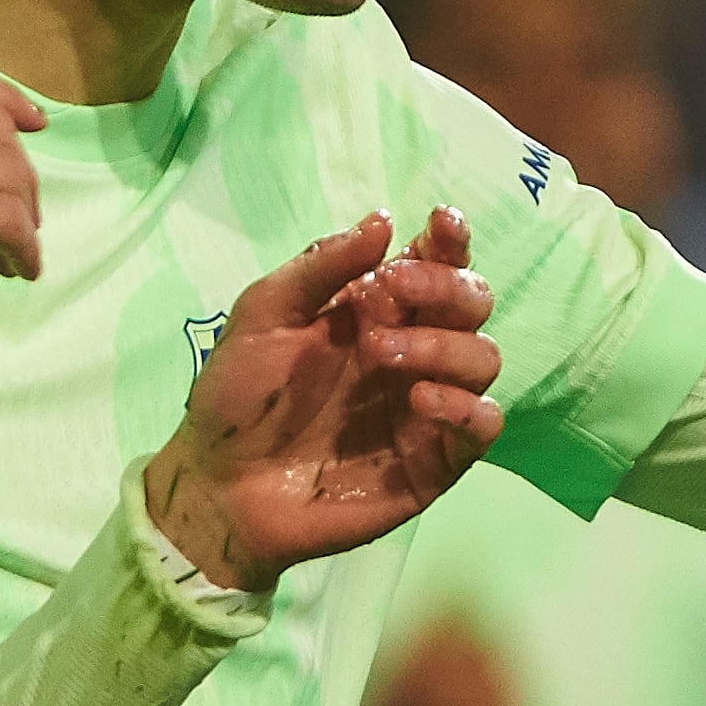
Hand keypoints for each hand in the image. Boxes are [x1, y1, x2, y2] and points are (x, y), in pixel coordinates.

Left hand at [141, 208, 505, 593]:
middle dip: (447, 286)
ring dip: (444, 344)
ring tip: (380, 353)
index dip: (449, 241)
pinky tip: (421, 399)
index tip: (441, 223)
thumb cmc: (238, 396)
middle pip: (472, 304)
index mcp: (377, 310)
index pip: (435, 264)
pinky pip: (484, 426)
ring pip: (484, 358)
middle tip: (397, 288)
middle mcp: (413, 351)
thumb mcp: (263, 315)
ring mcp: (427, 406)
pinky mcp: (434, 460)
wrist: (221, 485)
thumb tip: (384, 220)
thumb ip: (322, 266)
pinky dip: (466, 406)